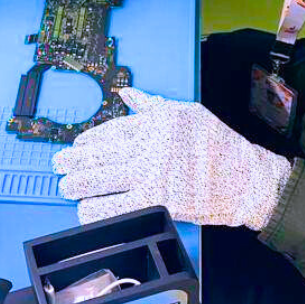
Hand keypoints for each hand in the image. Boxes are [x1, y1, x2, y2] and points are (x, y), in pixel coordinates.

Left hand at [53, 87, 291, 228]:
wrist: (245, 178)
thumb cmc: (219, 144)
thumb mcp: (187, 112)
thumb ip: (152, 105)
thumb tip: (126, 93)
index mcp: (155, 122)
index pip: (112, 129)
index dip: (90, 139)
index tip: (77, 144)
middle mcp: (150, 145)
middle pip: (101, 153)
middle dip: (75, 160)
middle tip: (58, 164)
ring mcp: (152, 173)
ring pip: (104, 178)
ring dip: (80, 183)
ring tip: (65, 185)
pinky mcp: (157, 199)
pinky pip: (118, 206)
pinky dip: (98, 209)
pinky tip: (84, 210)